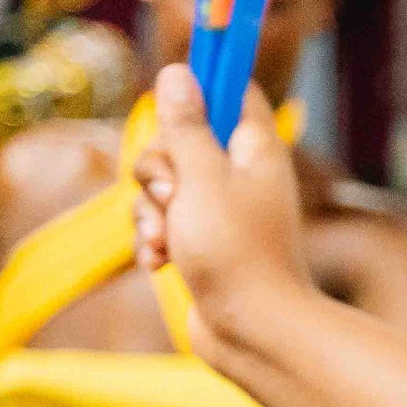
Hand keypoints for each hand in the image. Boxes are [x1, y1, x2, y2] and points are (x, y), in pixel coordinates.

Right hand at [132, 65, 314, 358]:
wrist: (253, 333)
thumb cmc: (235, 253)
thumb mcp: (202, 178)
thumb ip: (187, 125)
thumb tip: (180, 72)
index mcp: (256, 149)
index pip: (234, 91)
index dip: (203, 85)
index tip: (176, 97)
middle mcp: (242, 175)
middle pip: (179, 140)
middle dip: (157, 170)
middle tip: (172, 198)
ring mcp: (221, 211)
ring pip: (162, 187)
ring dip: (150, 213)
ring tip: (166, 242)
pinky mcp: (202, 243)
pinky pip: (162, 224)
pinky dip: (155, 241)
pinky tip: (161, 264)